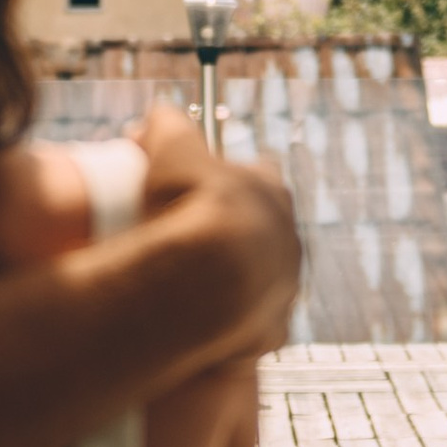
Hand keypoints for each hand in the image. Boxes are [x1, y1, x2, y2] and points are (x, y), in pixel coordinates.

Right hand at [128, 103, 299, 360]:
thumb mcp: (168, 149)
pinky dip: (230, 321)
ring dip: (234, 279)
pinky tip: (198, 321)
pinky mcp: (273, 330)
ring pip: (263, 277)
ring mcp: (285, 286)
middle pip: (263, 228)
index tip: (195, 185)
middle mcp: (288, 238)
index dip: (223, 178)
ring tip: (189, 284)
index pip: (256, 173)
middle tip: (188, 237)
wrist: (201, 289)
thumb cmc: (186, 210)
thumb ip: (167, 125)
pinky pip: (252, 323)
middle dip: (234, 230)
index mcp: (270, 190)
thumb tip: (158, 116)